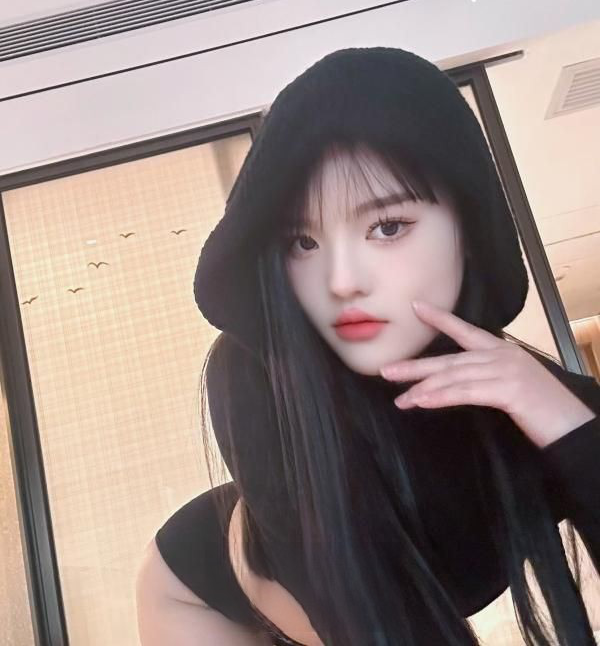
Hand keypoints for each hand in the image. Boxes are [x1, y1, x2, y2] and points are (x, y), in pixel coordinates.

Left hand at [379, 300, 596, 447]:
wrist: (574, 427)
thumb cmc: (544, 410)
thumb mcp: (514, 386)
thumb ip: (487, 378)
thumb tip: (457, 382)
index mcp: (504, 351)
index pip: (465, 330)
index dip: (440, 318)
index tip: (416, 307)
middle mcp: (502, 355)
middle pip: (450, 359)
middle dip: (416, 366)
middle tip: (386, 370)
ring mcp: (506, 370)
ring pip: (454, 377)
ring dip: (423, 389)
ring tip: (400, 399)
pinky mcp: (509, 390)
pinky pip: (466, 392)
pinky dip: (441, 397)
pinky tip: (422, 401)